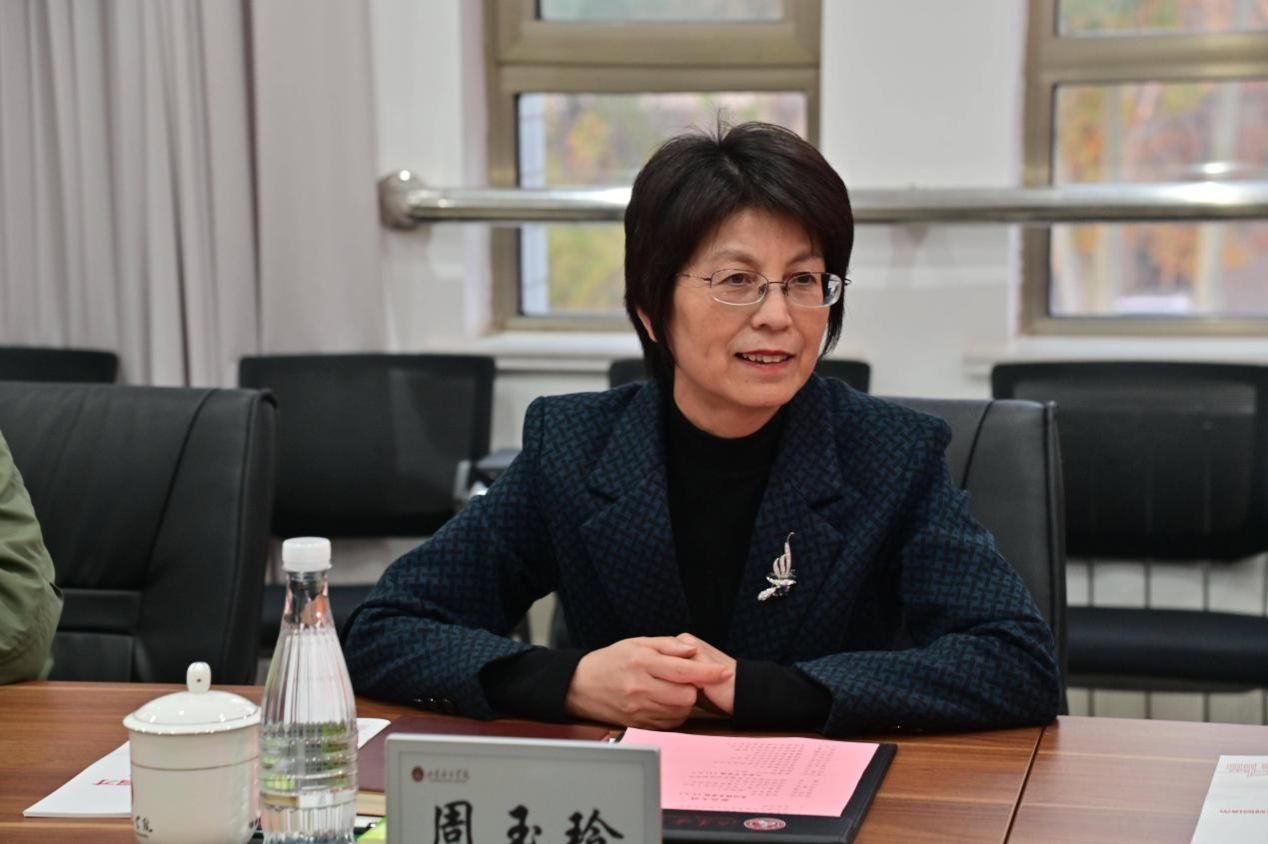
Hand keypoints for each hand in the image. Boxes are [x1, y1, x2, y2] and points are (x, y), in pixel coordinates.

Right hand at [565, 636, 732, 728]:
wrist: (580, 686)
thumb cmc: (610, 661)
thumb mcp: (637, 643)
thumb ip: (667, 646)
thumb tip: (692, 650)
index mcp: (642, 663)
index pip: (683, 670)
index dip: (707, 672)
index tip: (724, 672)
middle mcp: (641, 688)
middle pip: (686, 695)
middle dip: (694, 687)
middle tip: (689, 679)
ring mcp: (639, 709)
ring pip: (680, 711)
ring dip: (685, 701)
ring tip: (674, 689)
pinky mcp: (638, 724)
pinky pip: (669, 723)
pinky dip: (674, 713)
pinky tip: (665, 701)